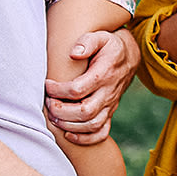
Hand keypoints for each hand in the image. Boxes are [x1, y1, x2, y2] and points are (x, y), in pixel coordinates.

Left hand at [45, 28, 135, 144]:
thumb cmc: (109, 46)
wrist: (129, 57)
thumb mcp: (100, 36)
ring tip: (54, 117)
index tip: (47, 85)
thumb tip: (74, 53)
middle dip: (62, 111)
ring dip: (70, 125)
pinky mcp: (110, 112)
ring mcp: (110, 105)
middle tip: (48, 104)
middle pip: (85, 112)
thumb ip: (87, 42)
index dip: (58, 90)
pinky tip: (69, 134)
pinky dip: (85, 139)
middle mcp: (108, 93)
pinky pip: (101, 132)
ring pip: (92, 124)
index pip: (78, 89)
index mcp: (104, 74)